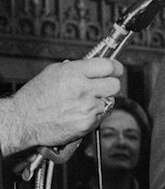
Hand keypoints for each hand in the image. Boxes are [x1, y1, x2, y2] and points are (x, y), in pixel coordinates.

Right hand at [0, 58, 123, 154]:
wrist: (24, 121)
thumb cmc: (35, 97)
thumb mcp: (54, 72)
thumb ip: (77, 67)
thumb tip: (95, 65)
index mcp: (74, 73)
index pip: (109, 66)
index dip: (115, 67)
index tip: (116, 69)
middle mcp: (83, 89)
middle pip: (115, 84)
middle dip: (110, 84)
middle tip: (102, 86)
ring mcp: (87, 107)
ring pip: (109, 101)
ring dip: (101, 101)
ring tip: (83, 102)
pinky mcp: (88, 122)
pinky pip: (102, 115)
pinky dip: (94, 114)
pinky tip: (79, 112)